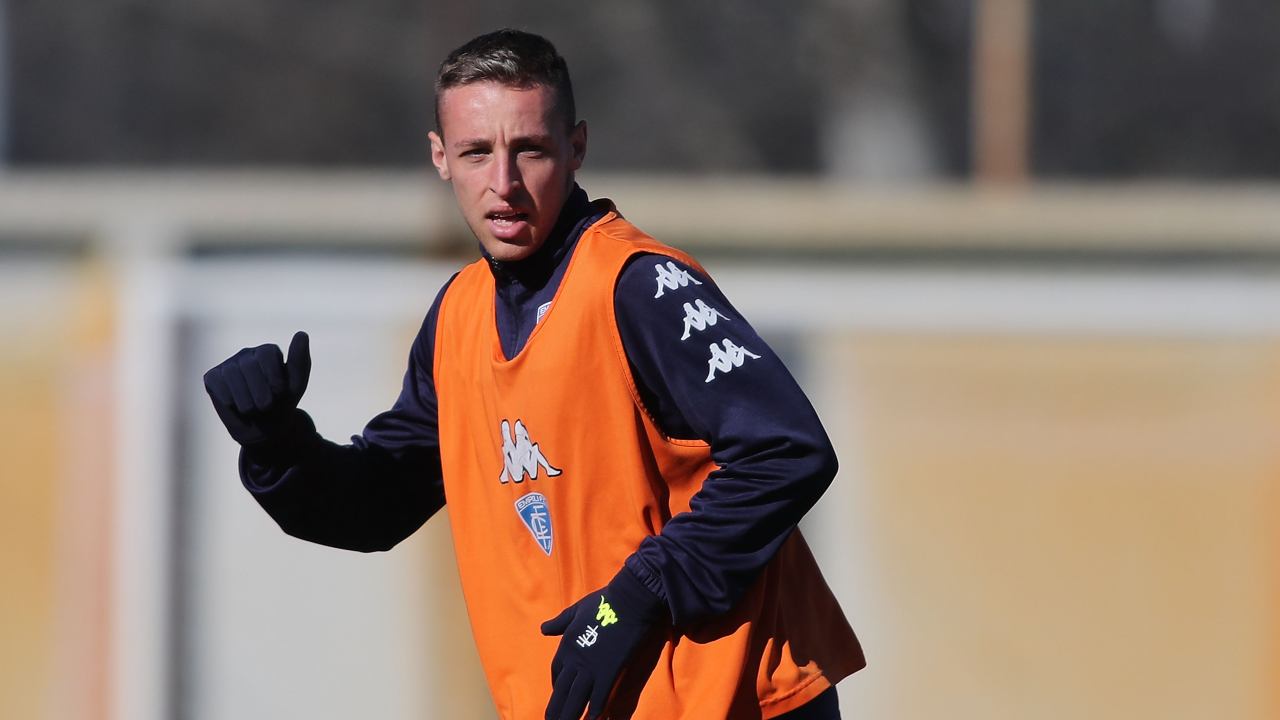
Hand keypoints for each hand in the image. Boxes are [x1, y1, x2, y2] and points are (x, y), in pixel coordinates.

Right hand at [203, 331, 310, 446]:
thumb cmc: (282, 403)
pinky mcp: (212, 377)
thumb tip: (302, 334)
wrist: (265, 429)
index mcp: (268, 352)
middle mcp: (247, 354)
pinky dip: (227, 398)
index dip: (273, 376)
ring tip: (252, 409)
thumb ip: (299, 359)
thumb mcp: (296, 384)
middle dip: (260, 391)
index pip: (266, 353)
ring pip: (231, 373)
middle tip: (266, 406)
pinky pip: (216, 382)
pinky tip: (234, 405)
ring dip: (245, 399)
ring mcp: (228, 365)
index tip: (279, 392)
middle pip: (248, 365)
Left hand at [541, 569, 663, 719]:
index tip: (559, 693)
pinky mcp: (609, 671)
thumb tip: (543, 629)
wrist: (627, 602)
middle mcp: (575, 660)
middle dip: (556, 709)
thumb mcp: (575, 610)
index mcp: (566, 645)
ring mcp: (591, 667)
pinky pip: (598, 696)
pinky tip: (592, 718)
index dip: (556, 685)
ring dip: (569, 715)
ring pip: (576, 698)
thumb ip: (559, 622)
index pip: (556, 672)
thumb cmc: (603, 603)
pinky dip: (594, 710)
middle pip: (561, 691)